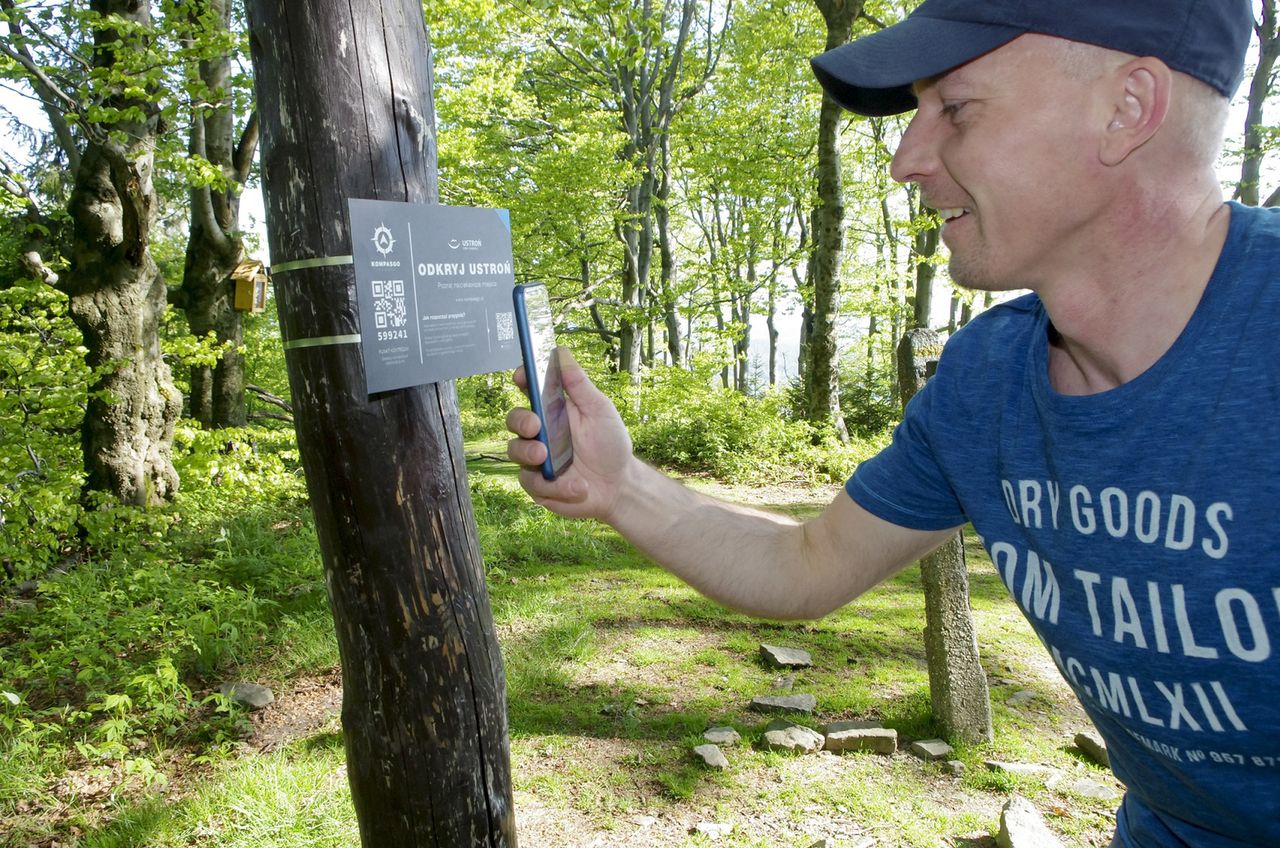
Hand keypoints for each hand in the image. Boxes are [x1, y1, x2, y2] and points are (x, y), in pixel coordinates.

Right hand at [506, 349, 633, 520]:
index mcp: (553, 410)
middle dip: (520, 421)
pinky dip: (555, 486)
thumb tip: (561, 352)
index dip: (522, 380)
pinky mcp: (539, 485)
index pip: (529, 390)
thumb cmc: (610, 444)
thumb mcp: (599, 410)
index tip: (522, 376)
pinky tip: (578, 487)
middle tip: (535, 427)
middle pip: (514, 420)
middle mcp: (540, 433)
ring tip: (546, 458)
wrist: (619, 486)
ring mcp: (536, 459)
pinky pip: (532, 483)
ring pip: (514, 451)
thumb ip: (579, 385)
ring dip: (529, 454)